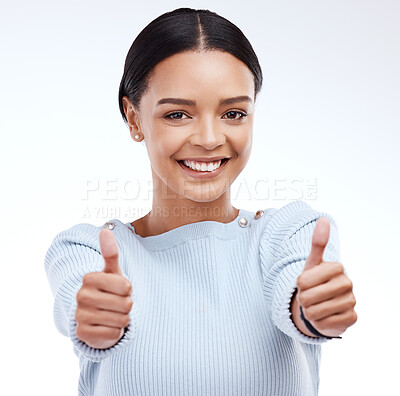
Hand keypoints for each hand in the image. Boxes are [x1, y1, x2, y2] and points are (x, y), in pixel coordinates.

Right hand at [75, 228, 132, 348]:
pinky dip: (115, 332)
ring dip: (122, 319)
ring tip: (113, 315)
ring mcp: (80, 316)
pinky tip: (107, 327)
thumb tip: (104, 230)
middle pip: (125, 304)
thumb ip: (110, 253)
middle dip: (127, 306)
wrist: (98, 319)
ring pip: (120, 320)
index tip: (120, 290)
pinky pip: (113, 334)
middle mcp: (81, 296)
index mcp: (89, 278)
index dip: (128, 290)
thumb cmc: (110, 291)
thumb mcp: (113, 273)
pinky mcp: (83, 334)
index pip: (126, 286)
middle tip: (117, 304)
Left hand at [294, 217, 356, 337]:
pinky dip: (319, 323)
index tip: (306, 283)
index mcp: (337, 267)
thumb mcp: (312, 263)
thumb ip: (317, 243)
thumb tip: (323, 219)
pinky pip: (324, 324)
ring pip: (314, 312)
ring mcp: (351, 301)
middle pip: (307, 297)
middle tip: (310, 296)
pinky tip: (325, 317)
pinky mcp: (352, 319)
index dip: (298, 285)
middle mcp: (348, 283)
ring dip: (310, 312)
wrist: (323, 305)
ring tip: (316, 306)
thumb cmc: (315, 281)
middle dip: (303, 300)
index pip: (302, 281)